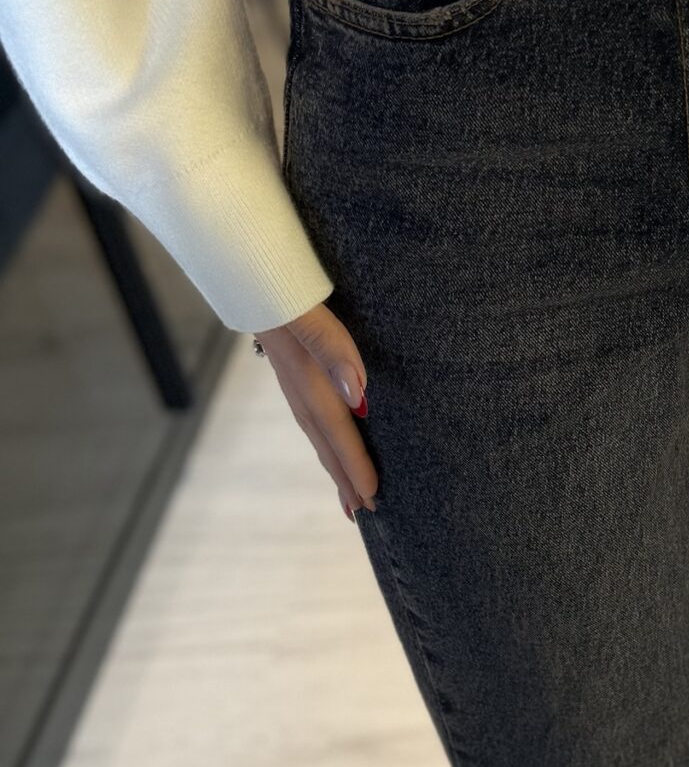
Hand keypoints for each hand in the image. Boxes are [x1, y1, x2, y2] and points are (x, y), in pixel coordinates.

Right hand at [253, 300, 377, 524]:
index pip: (336, 429)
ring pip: (315, 428)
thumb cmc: (273, 279)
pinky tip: (328, 435)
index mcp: (303, 374)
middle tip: (360, 512)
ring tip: (346, 491)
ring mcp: (289, 372)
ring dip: (331, 460)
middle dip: (342, 476)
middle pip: (323, 440)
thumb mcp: (303, 307)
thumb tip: (357, 395)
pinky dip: (323, 432)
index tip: (372, 498)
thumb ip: (331, 347)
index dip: (355, 464)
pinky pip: (310, 410)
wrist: (237, 255)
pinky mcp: (290, 360)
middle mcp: (294, 380)